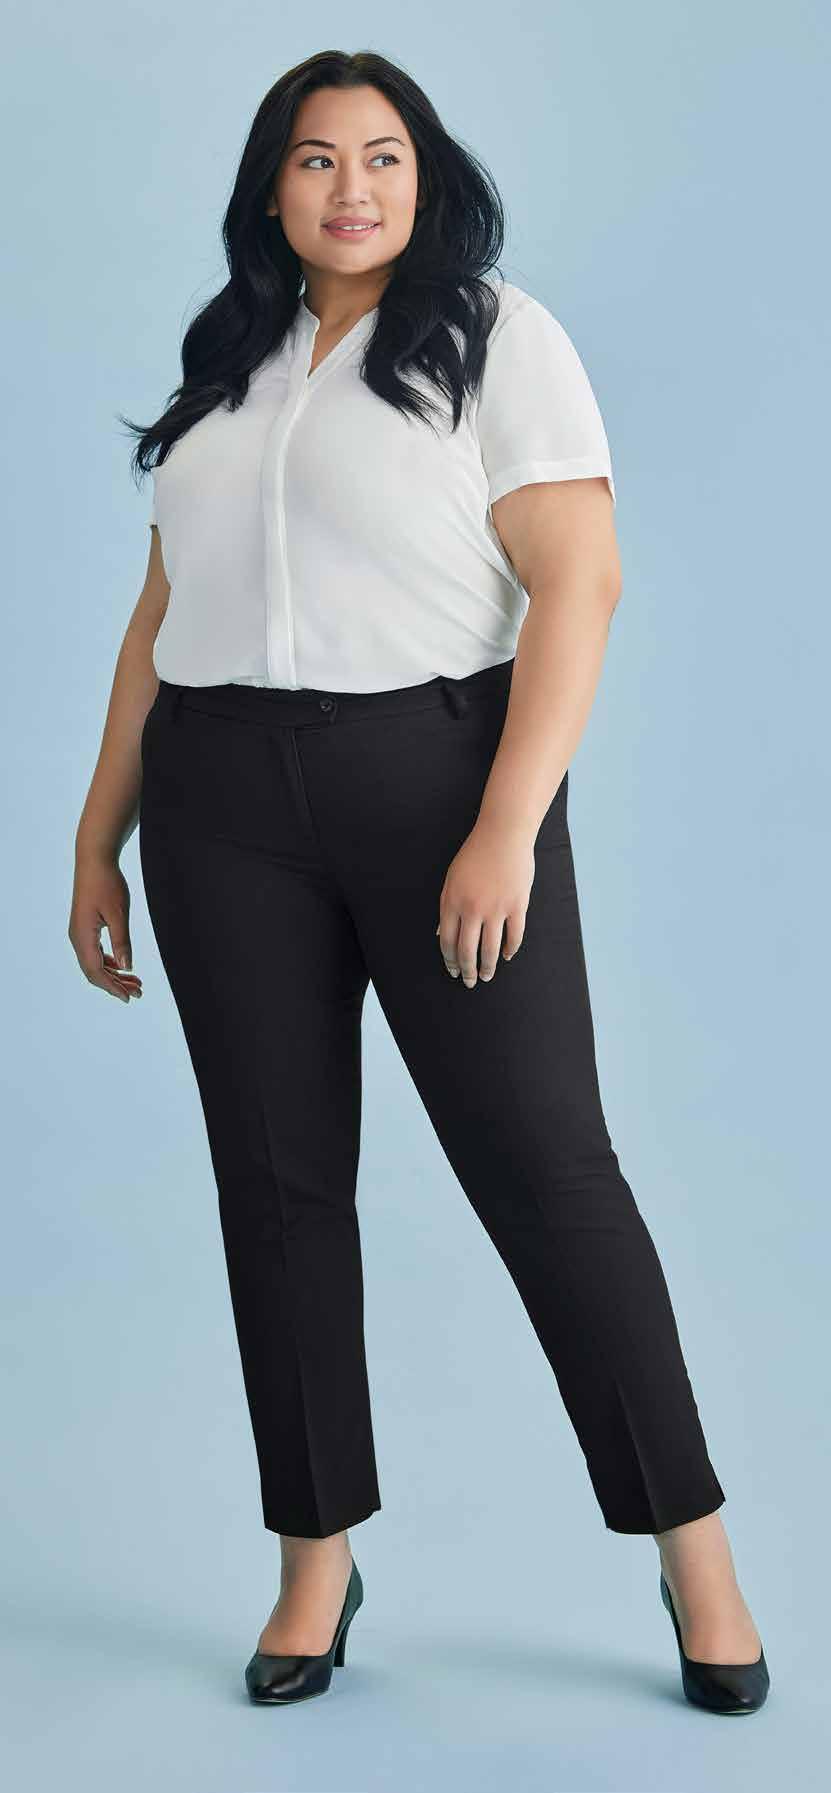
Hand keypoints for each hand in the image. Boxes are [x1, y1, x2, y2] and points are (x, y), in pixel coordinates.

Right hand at [69, 851, 142, 1003]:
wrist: (95, 861)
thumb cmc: (107, 884)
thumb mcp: (119, 914)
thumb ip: (123, 941)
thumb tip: (128, 968)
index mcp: (83, 936)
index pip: (96, 972)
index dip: (113, 987)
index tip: (130, 998)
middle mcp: (77, 938)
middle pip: (94, 972)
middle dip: (116, 984)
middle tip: (139, 992)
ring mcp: (79, 933)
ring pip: (95, 963)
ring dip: (114, 975)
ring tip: (136, 982)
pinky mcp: (85, 928)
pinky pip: (95, 953)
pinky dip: (110, 963)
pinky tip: (124, 967)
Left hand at [436, 814, 534, 986]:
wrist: (503, 835)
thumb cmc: (475, 855)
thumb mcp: (452, 879)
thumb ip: (447, 908)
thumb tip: (442, 935)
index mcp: (452, 902)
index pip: (447, 942)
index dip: (450, 961)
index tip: (453, 971)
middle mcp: (472, 909)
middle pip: (467, 951)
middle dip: (466, 971)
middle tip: (469, 982)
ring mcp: (496, 908)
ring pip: (490, 949)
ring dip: (488, 967)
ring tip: (487, 975)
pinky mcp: (517, 906)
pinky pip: (514, 935)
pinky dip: (511, 949)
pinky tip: (507, 955)